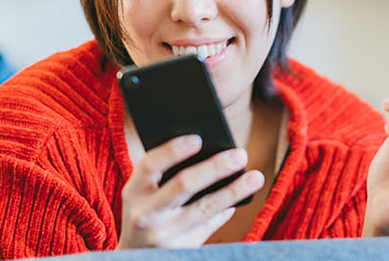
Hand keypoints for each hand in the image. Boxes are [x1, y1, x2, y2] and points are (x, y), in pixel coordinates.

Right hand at [117, 135, 264, 248]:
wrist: (135, 256)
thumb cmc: (144, 212)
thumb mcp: (142, 195)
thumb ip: (163, 176)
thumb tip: (209, 153)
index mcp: (132, 192)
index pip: (150, 165)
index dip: (173, 150)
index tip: (198, 138)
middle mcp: (145, 214)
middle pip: (184, 185)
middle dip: (215, 167)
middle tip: (240, 154)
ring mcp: (164, 235)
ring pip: (205, 208)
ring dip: (233, 190)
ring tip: (255, 177)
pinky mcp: (181, 249)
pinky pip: (209, 225)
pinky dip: (224, 210)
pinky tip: (238, 199)